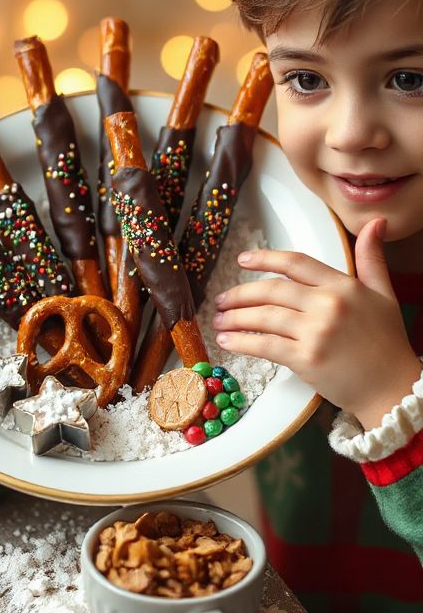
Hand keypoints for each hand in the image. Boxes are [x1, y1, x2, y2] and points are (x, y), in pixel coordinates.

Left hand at [212, 218, 420, 429]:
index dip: (265, 258)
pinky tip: (228, 341)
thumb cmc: (387, 343)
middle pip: (271, 290)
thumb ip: (371, 258)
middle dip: (239, 294)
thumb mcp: (384, 294)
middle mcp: (328, 305)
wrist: (393, 389)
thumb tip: (375, 223)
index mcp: (343, 286)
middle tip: (221, 299)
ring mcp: (316, 332)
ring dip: (234, 318)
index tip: (242, 260)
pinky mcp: (307, 359)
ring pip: (263, 317)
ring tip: (219, 320)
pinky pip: (265, 345)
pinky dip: (241, 342)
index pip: (296, 263)